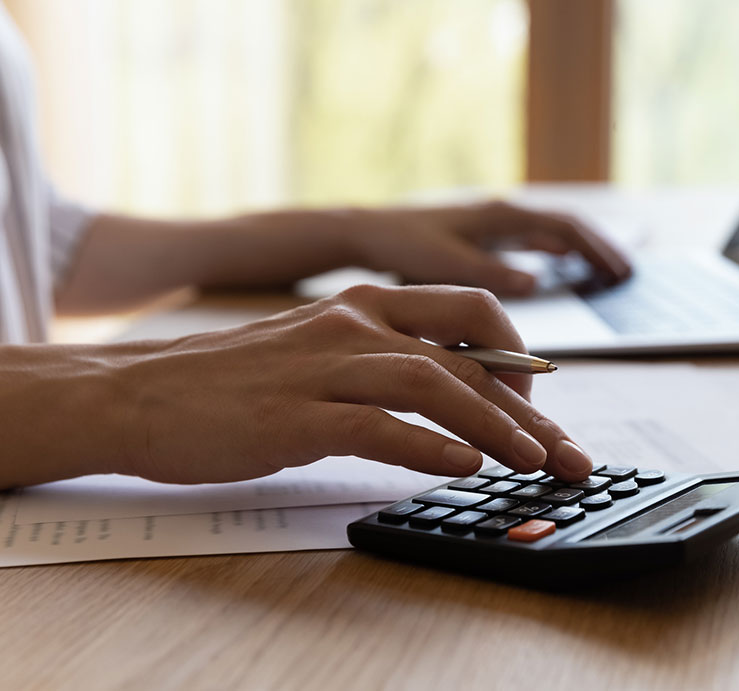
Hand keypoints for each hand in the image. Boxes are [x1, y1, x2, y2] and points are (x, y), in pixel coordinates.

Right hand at [107, 285, 592, 484]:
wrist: (137, 394)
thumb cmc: (234, 382)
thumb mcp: (320, 354)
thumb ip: (384, 363)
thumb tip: (458, 397)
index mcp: (366, 308)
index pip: (471, 315)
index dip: (520, 360)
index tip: (542, 409)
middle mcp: (353, 327)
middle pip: (466, 357)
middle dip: (529, 409)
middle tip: (565, 454)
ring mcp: (322, 369)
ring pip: (432, 383)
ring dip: (494, 426)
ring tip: (534, 461)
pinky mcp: (291, 417)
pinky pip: (374, 426)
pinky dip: (425, 446)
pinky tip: (461, 466)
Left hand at [345, 200, 631, 295]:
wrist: (369, 231)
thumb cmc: (403, 244)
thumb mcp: (446, 263)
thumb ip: (491, 272)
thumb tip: (535, 283)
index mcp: (500, 216)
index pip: (564, 227)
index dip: (596, 249)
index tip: (619, 270)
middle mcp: (504, 214)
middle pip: (567, 227)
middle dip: (599, 248)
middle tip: (626, 274)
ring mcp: (497, 224)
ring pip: (553, 232)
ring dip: (582, 250)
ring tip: (608, 273)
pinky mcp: (487, 236)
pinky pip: (535, 241)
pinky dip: (558, 253)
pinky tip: (565, 270)